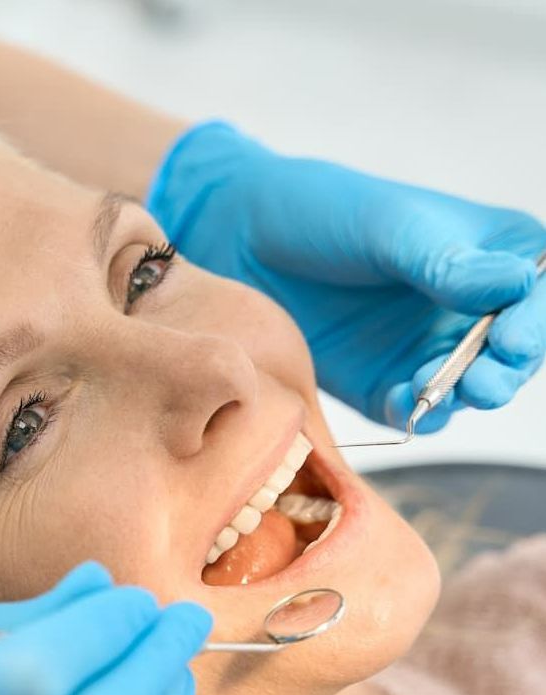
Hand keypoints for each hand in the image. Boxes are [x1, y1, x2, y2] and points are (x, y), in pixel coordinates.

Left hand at [148, 122, 545, 432]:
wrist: (244, 242)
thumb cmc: (322, 214)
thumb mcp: (386, 228)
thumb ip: (444, 262)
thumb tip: (516, 280)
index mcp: (486, 254)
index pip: (533, 293)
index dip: (532, 322)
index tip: (510, 339)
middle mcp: (466, 306)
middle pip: (511, 351)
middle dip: (505, 370)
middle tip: (483, 382)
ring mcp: (427, 349)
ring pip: (470, 388)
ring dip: (464, 397)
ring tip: (447, 394)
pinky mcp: (388, 384)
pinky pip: (417, 410)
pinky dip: (418, 413)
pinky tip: (404, 402)